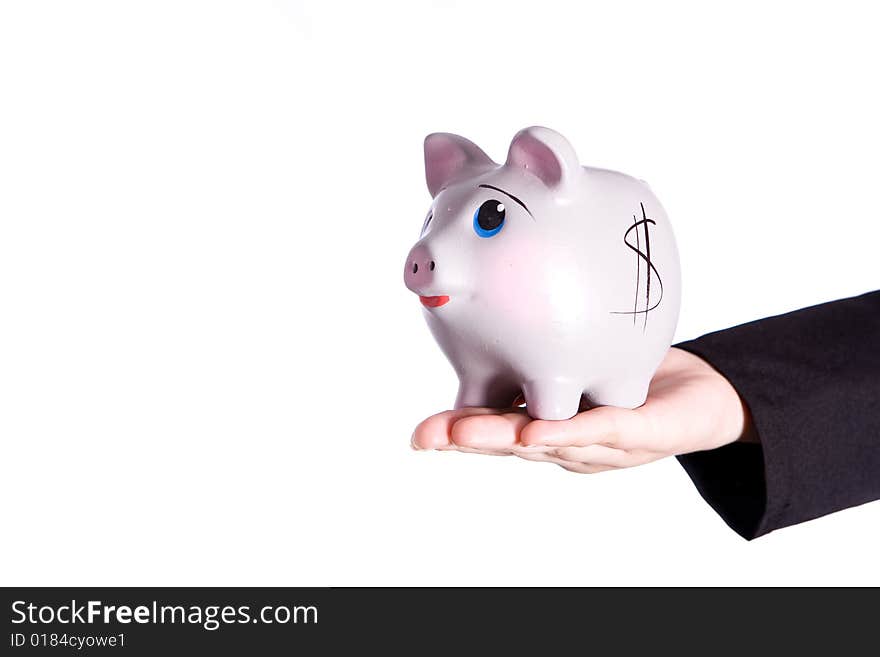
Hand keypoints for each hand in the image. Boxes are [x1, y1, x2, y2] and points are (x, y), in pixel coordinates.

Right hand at [411, 348, 754, 472]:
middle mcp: (565, 438)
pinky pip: (606, 429)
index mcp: (542, 415)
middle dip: (467, 439)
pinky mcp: (644, 435)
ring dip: (503, 441)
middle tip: (424, 437)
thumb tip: (492, 266)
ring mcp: (602, 442)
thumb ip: (535, 315)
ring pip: (548, 442)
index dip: (453, 428)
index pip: (491, 420)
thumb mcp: (573, 336)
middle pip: (509, 439)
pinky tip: (539, 429)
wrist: (700, 393)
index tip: (416, 433)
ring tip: (464, 437)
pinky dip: (572, 433)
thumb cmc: (625, 364)